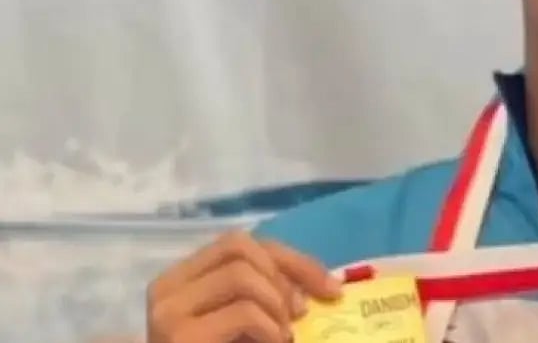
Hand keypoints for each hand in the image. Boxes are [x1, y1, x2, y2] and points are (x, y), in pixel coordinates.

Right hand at [146, 230, 342, 342]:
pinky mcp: (179, 336)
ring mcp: (168, 313)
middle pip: (238, 247)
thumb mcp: (249, 325)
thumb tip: (324, 283)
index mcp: (182, 281)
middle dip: (285, 275)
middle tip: (303, 312)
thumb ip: (269, 297)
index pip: (239, 244)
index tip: (330, 286)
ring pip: (240, 274)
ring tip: (283, 335)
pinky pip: (243, 312)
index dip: (291, 259)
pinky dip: (270, 329)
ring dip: (276, 304)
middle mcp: (167, 290)